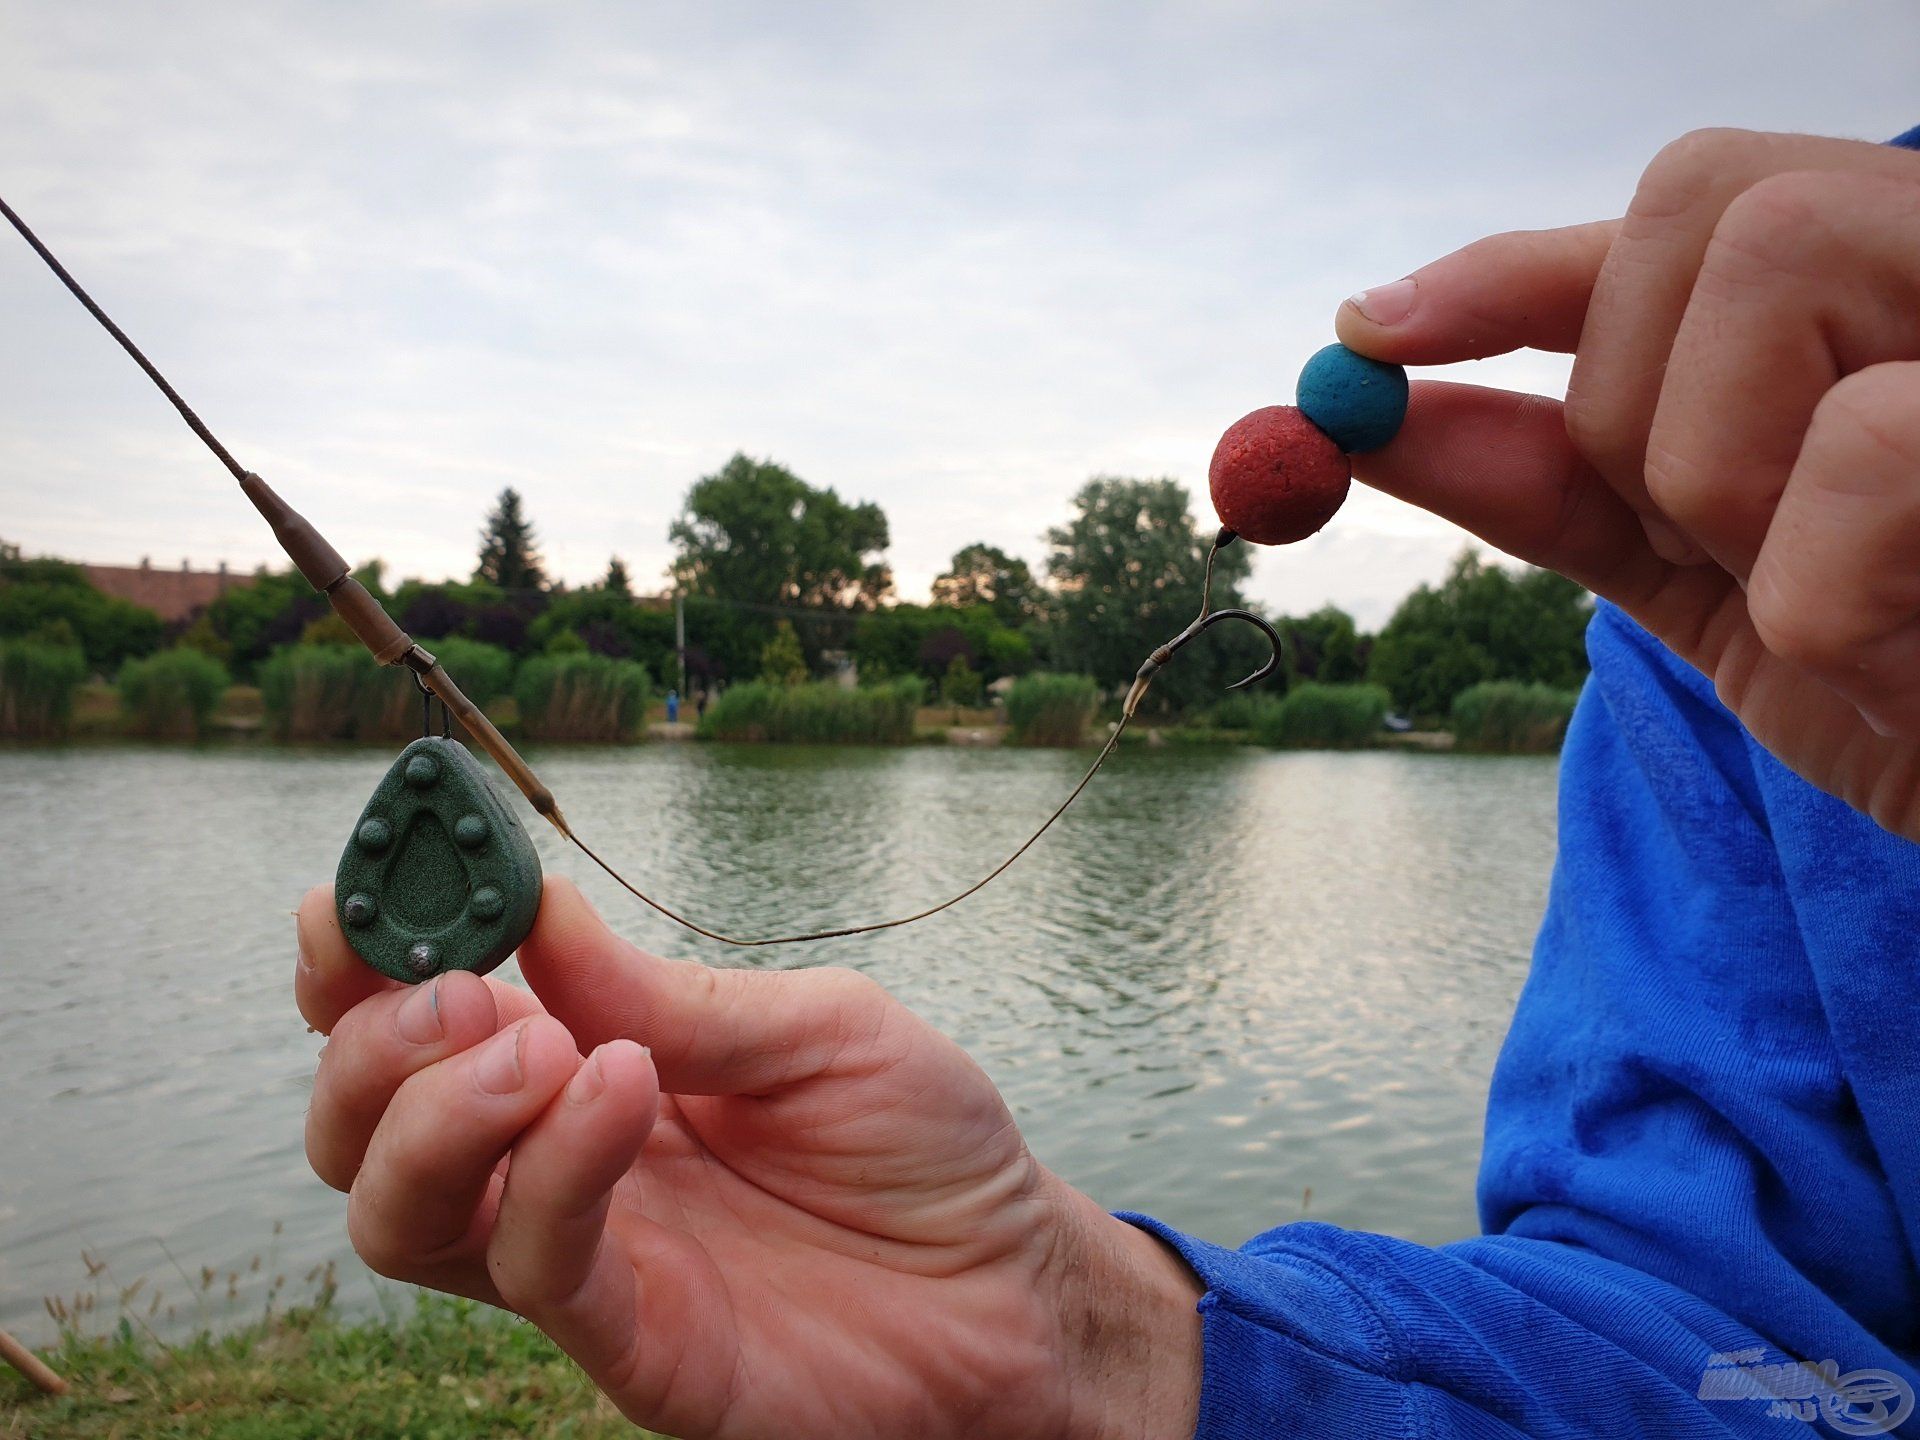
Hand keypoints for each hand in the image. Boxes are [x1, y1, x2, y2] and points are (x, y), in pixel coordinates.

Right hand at [295, 878, 1201, 1439]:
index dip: (360, 959)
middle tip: (458, 988)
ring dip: (436, 1115)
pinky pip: (537, 1268)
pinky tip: (622, 1091)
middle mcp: (552, 1166)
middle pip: (364, 1125)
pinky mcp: (632, 1343)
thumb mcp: (811, 1029)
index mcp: (582, 1067)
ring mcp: (584, 1261)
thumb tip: (536, 907)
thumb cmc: (917, 1144)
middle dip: (372, 1044)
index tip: (355, 895)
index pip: (419, 1021)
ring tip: (541, 1046)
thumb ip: (670, 992)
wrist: (1013, 1284)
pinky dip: (554, 1171)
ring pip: (401, 1214)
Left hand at [1337, 128, 1919, 836]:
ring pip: (1775, 271)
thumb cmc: (1878, 667)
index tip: (1367, 336)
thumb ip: (1547, 476)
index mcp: (1879, 287)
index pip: (1687, 198)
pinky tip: (1889, 660)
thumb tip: (1370, 414)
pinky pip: (1866, 448)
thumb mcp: (1686, 568)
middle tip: (1692, 543)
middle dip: (1632, 402)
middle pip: (1711, 206)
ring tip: (1818, 597)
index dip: (1507, 265)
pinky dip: (1819, 598)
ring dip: (1721, 488)